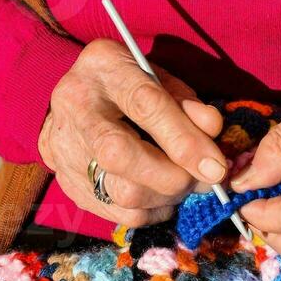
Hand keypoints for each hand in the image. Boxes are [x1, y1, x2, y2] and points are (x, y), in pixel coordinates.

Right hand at [38, 39, 226, 225]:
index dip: (184, 140)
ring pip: (121, 192)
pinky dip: (152, 210)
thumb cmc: (130, 86)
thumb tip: (212, 130)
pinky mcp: (69, 184)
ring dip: (166, 196)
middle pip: (121, 155)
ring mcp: (64, 150)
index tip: (215, 167)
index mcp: (103, 66)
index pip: (145, 105)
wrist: (79, 100)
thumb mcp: (161, 79)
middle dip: (172, 176)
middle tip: (202, 180)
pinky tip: (161, 194)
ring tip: (183, 184)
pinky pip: (120, 213)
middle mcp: (74, 107)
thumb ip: (187, 102)